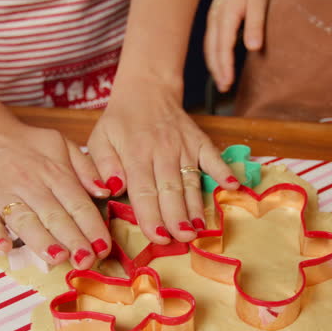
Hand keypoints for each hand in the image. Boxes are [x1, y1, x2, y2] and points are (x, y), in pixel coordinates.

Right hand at [0, 118, 111, 268]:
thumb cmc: (26, 146)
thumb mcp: (62, 145)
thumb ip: (86, 168)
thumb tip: (105, 191)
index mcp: (54, 172)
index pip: (78, 203)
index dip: (92, 226)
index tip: (104, 247)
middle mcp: (30, 184)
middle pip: (55, 215)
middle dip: (73, 239)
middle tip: (86, 261)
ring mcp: (3, 195)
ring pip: (24, 220)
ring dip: (41, 240)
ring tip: (57, 257)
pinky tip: (4, 248)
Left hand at [87, 76, 238, 244]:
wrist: (146, 90)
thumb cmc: (120, 123)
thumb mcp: (99, 139)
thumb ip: (102, 165)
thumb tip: (112, 188)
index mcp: (135, 153)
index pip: (143, 190)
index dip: (150, 215)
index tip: (157, 236)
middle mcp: (162, 150)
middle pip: (170, 189)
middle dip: (176, 216)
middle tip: (183, 239)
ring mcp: (184, 146)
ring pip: (191, 180)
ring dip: (196, 206)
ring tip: (200, 229)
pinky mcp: (200, 141)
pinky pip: (214, 157)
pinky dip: (225, 171)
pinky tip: (232, 187)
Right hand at [204, 0, 268, 92]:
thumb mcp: (259, 0)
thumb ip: (256, 24)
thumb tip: (253, 47)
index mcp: (226, 16)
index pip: (223, 47)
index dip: (225, 66)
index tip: (228, 81)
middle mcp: (214, 19)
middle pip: (212, 50)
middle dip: (217, 71)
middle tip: (224, 88)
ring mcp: (211, 19)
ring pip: (208, 48)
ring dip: (213, 66)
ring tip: (221, 82)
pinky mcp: (213, 19)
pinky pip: (209, 42)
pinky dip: (212, 57)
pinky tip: (217, 65)